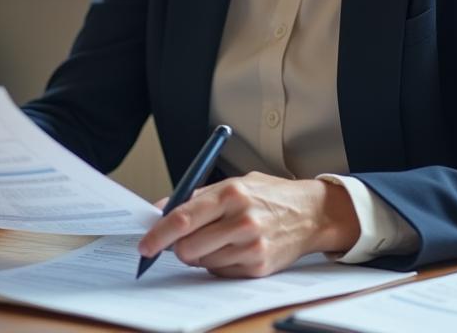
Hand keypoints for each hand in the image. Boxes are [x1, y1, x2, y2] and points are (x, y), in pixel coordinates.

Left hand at [136, 172, 360, 277]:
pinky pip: (220, 272)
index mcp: (232, 193)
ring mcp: (252, 246)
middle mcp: (242, 220)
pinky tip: (234, 249)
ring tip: (220, 239)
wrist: (311, 213)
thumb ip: (197, 197)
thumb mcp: (236, 183)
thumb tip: (159, 211)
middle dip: (177, 248)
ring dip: (201, 255)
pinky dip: (219, 263)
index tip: (144, 245)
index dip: (158, 235)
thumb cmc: (270, 196)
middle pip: (187, 247)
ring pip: (202, 262)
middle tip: (183, 242)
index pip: (183, 218)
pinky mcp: (259, 267)